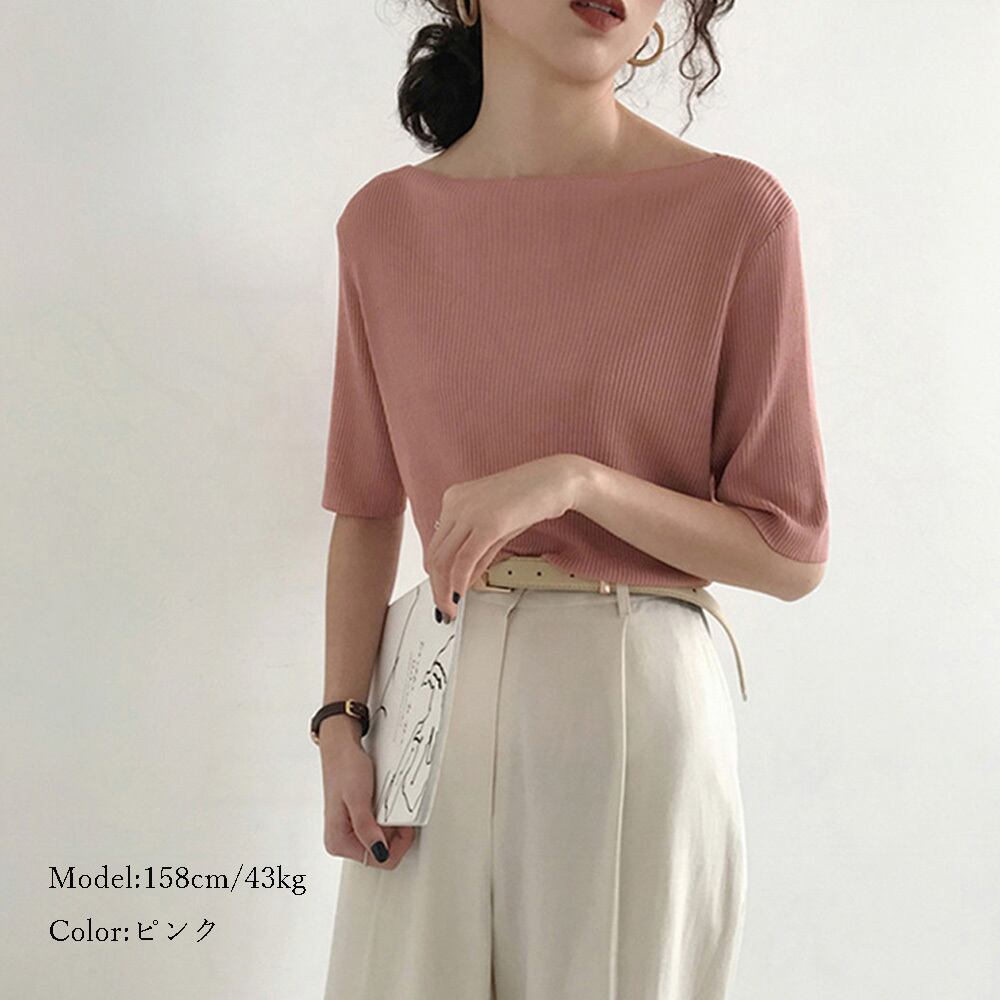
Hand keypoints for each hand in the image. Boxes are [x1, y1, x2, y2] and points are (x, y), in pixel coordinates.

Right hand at [320, 726, 415, 867]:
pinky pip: (378, 830)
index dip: (399, 846)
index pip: (379, 861)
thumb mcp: (358, 798)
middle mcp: (341, 841)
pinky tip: (385, 806)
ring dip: (392, 827)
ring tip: (391, 807)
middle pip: (382, 854)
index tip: (407, 827)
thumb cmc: (346, 768)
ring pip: (382, 843)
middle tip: (401, 815)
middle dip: (396, 836)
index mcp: (339, 842)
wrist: (341, 748)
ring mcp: (348, 833)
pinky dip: (387, 820)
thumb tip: (380, 853)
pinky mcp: (355, 823)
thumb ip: (367, 828)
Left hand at [426, 453, 584, 618]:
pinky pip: (464, 559)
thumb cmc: (530, 497)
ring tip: (451, 607)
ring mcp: (469, 511)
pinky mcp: (487, 522)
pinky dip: (459, 582)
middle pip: (434, 555)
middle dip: (437, 587)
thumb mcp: (496, 527)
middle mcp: (455, 503)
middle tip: (444, 608)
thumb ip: (478, 553)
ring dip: (445, 590)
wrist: (556, 479)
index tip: (441, 592)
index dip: (435, 575)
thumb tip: (464, 579)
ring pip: (443, 560)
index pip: (435, 545)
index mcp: (454, 499)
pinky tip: (461, 594)